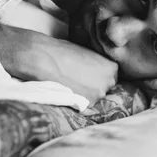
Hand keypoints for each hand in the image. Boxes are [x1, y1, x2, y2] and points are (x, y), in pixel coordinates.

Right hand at [0, 25, 117, 103]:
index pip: (111, 77)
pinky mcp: (86, 104)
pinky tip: (67, 90)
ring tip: (70, 84)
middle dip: (93, 86)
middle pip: (105, 89)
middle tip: (78, 79)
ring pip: (94, 97)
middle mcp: (109, 82)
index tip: (88, 75)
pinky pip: (83, 105)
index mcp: (112, 67)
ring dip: (85, 94)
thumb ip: (95, 65)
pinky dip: (76, 100)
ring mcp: (99, 94)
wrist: (45, 59)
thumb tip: (95, 72)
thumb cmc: (63, 52)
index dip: (98, 76)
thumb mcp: (86, 54)